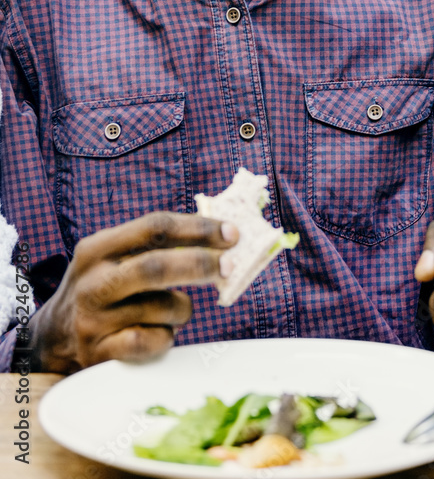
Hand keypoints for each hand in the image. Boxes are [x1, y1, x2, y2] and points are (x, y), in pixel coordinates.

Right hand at [29, 212, 237, 373]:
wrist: (54, 339)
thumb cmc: (106, 288)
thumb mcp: (115, 258)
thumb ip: (157, 244)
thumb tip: (223, 236)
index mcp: (97, 248)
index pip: (155, 227)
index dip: (198, 228)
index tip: (232, 233)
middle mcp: (91, 282)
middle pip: (157, 266)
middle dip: (201, 264)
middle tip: (230, 266)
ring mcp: (93, 320)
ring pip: (164, 307)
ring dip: (183, 308)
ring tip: (171, 311)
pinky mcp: (100, 353)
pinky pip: (155, 341)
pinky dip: (168, 337)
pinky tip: (158, 333)